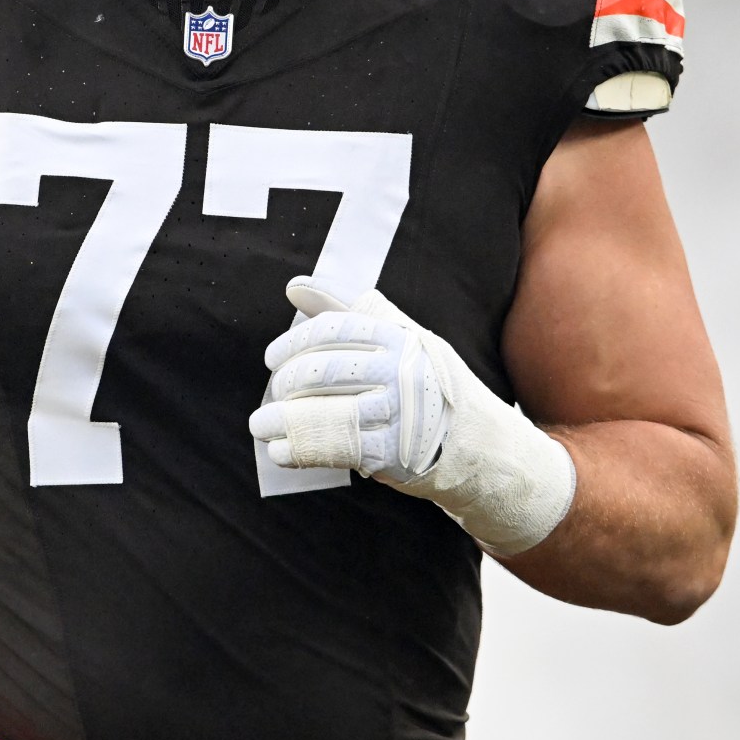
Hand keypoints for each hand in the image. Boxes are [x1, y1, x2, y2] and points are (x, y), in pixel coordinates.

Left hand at [247, 278, 577, 555]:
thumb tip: (295, 287)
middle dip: (288, 383)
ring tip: (261, 425)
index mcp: (400, 337)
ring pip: (327, 411)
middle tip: (272, 392)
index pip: (335, 330)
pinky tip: (281, 450)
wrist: (479, 444)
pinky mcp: (396, 452)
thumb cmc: (428, 386)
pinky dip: (303, 448)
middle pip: (326, 371)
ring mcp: (400, 412)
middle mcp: (402, 370)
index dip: (296, 344)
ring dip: (285, 420)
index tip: (272, 359)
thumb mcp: (398, 340)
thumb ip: (346, 313)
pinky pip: (337, 447)